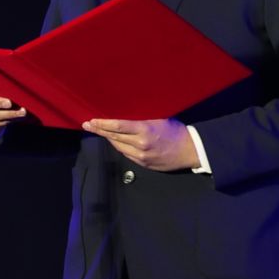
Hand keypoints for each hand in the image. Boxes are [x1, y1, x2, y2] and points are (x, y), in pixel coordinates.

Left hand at [82, 117, 199, 170]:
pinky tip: (115, 140)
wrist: (190, 151)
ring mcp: (141, 156)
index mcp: (145, 130)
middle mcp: (140, 144)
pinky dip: (119, 146)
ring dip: (108, 138)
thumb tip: (126, 115)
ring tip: (99, 131)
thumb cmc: (177, 131)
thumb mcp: (160, 119)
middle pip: (114, 137)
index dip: (102, 124)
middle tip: (87, 125)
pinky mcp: (143, 164)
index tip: (91, 120)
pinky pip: (126, 154)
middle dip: (99, 131)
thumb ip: (142, 119)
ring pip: (118, 147)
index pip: (118, 126)